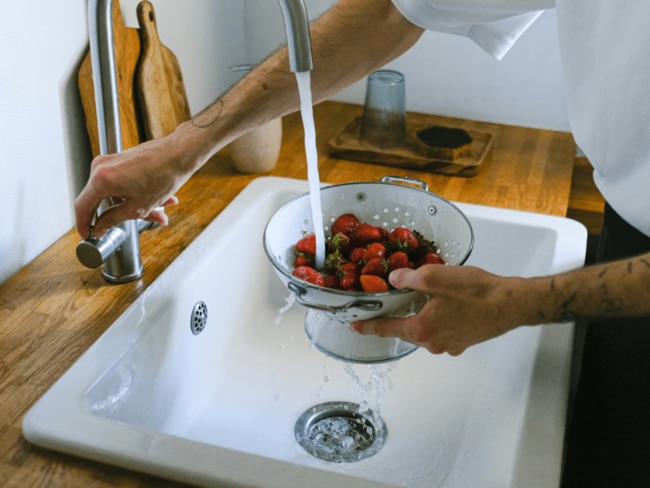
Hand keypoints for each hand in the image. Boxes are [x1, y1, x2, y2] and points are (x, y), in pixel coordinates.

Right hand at [74, 136, 194, 238]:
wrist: (180, 152)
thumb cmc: (164, 175)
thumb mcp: (138, 206)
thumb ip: (113, 219)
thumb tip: (99, 228)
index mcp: (101, 179)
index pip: (82, 207)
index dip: (83, 225)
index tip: (88, 235)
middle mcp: (101, 167)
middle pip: (101, 200)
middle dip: (123, 215)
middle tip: (138, 223)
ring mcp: (110, 161)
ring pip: (116, 193)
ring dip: (136, 205)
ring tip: (159, 212)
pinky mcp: (120, 160)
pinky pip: (123, 183)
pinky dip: (138, 194)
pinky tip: (161, 200)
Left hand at [351, 265, 526, 355]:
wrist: (512, 303)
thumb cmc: (476, 291)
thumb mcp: (436, 276)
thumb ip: (409, 278)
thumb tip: (393, 278)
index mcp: (422, 329)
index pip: (387, 329)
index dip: (369, 327)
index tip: (356, 326)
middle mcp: (433, 343)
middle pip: (406, 331)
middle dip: (396, 320)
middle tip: (388, 306)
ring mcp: (450, 345)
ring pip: (425, 333)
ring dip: (418, 319)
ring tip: (418, 303)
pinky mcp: (464, 342)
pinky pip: (442, 333)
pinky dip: (437, 322)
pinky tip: (444, 308)